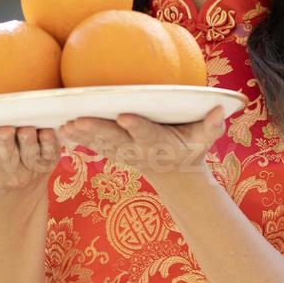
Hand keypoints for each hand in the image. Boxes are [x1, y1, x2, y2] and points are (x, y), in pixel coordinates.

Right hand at [0, 126, 62, 194]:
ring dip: (28, 142)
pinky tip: (48, 130)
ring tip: (25, 129)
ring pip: (29, 155)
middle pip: (5, 158)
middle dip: (4, 145)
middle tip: (2, 129)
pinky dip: (51, 142)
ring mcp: (28, 168)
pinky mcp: (47, 162)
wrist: (17, 189)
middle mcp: (5, 171)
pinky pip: (51, 153)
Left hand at [59, 105, 227, 177]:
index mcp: (158, 142)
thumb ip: (212, 126)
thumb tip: (221, 109)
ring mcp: (125, 152)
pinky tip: (63, 129)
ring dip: (83, 135)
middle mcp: (138, 148)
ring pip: (101, 142)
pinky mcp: (115, 152)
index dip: (136, 126)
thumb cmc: (192, 148)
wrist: (175, 173)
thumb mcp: (205, 139)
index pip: (146, 133)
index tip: (124, 116)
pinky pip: (95, 145)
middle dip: (97, 130)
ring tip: (65, 126)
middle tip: (79, 121)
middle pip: (116, 139)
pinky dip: (80, 138)